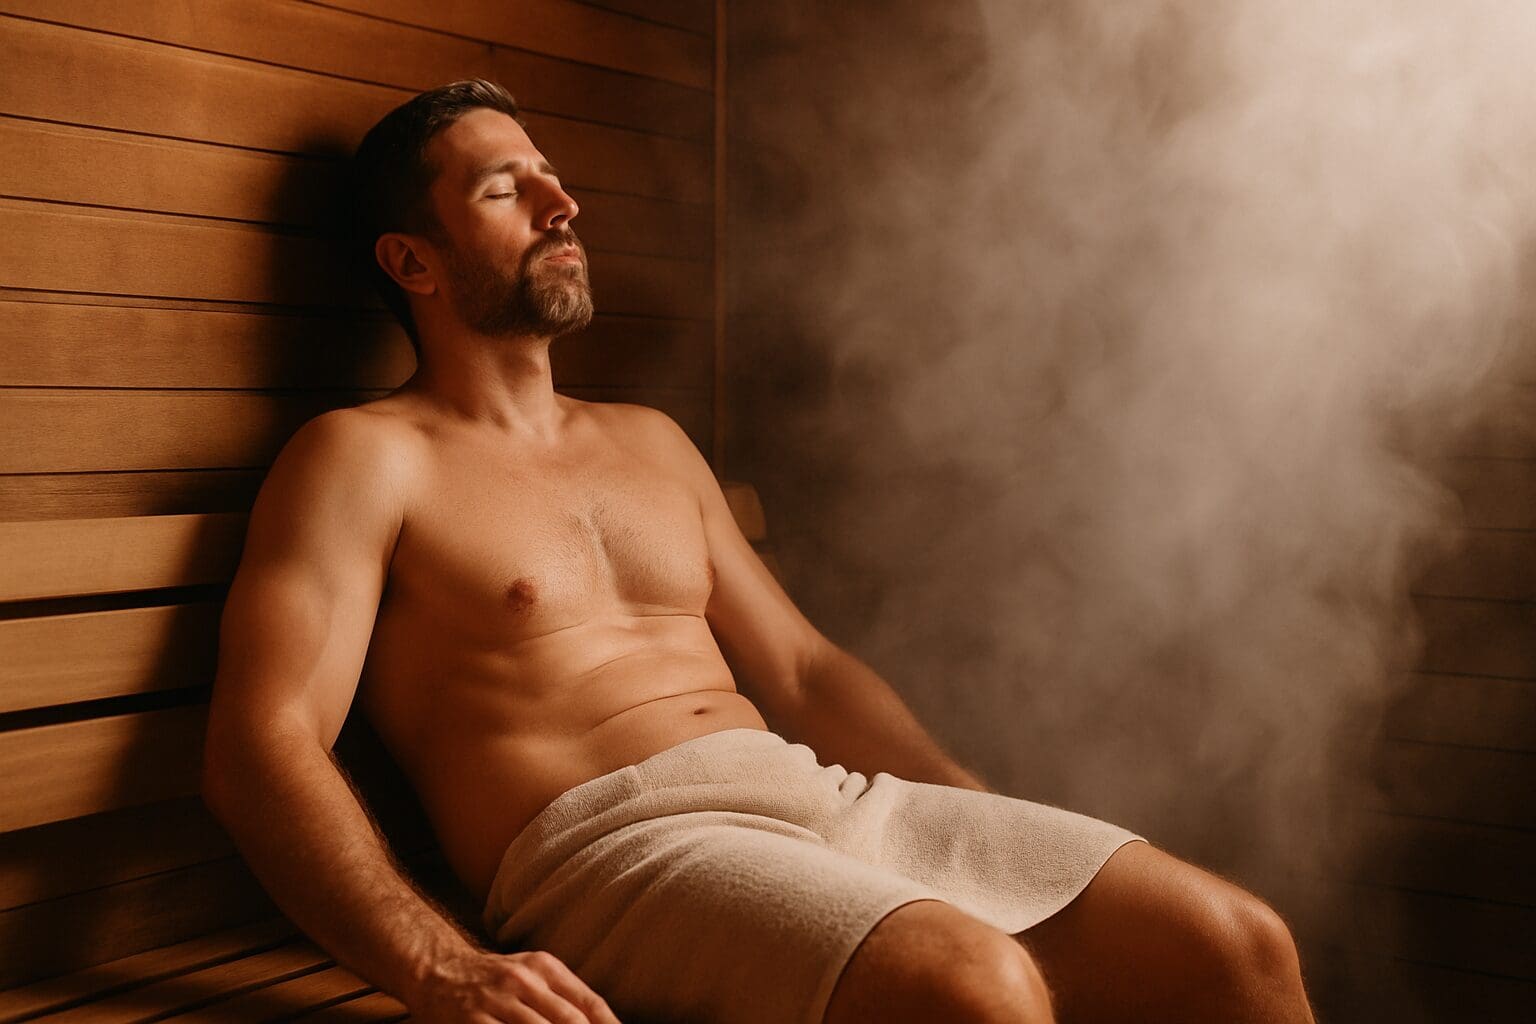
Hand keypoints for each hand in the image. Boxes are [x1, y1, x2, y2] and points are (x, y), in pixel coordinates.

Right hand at [406, 948, 621, 1022]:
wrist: (438, 970)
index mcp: (545, 967)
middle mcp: (523, 980)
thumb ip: (564, 997)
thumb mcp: (532, 974)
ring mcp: (497, 1000)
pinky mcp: (473, 1021)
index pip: (588, 1003)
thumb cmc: (496, 978)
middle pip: (569, 1021)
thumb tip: (603, 1023)